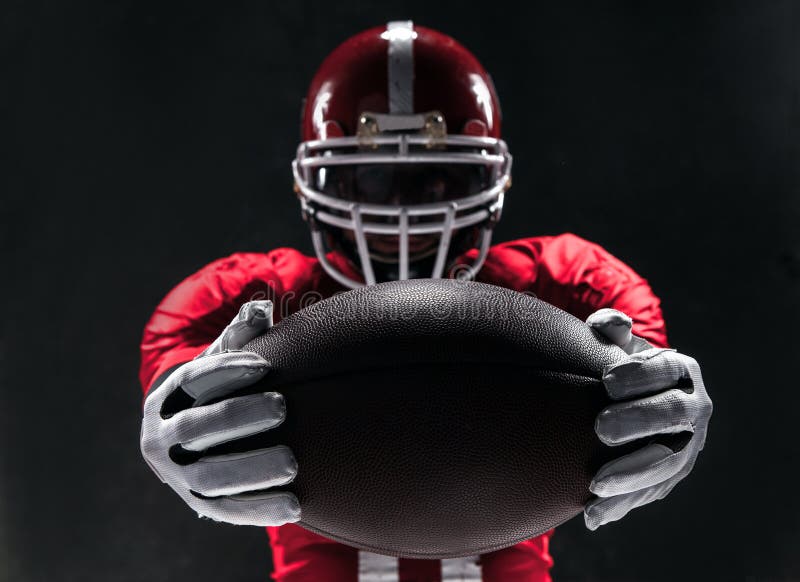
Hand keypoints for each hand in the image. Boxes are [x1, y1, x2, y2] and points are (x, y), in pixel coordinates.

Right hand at [140, 300, 299, 525]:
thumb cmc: (216, 393)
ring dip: (252, 469)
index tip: (268, 366)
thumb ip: (241, 337)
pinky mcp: (199, 504)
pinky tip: (295, 505)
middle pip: (196, 427)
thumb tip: (261, 308)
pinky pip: (228, 509)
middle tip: (283, 407)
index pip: (192, 380)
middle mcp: (161, 439)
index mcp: (165, 399)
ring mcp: (178, 476)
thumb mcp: (221, 364)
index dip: (228, 370)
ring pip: (210, 475)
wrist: (193, 445)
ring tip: (293, 461)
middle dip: (238, 416)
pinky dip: (260, 509)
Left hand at [582, 308, 711, 529]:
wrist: (632, 401)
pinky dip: (622, 506)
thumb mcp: (616, 347)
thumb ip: (610, 331)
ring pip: (667, 463)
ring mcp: (687, 445)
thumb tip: (608, 324)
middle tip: (599, 427)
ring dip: (632, 474)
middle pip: (673, 415)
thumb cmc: (618, 368)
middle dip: (638, 421)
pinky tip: (593, 516)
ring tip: (596, 483)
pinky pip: (651, 493)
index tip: (606, 380)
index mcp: (682, 371)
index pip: (668, 370)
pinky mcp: (671, 475)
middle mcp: (693, 408)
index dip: (640, 374)